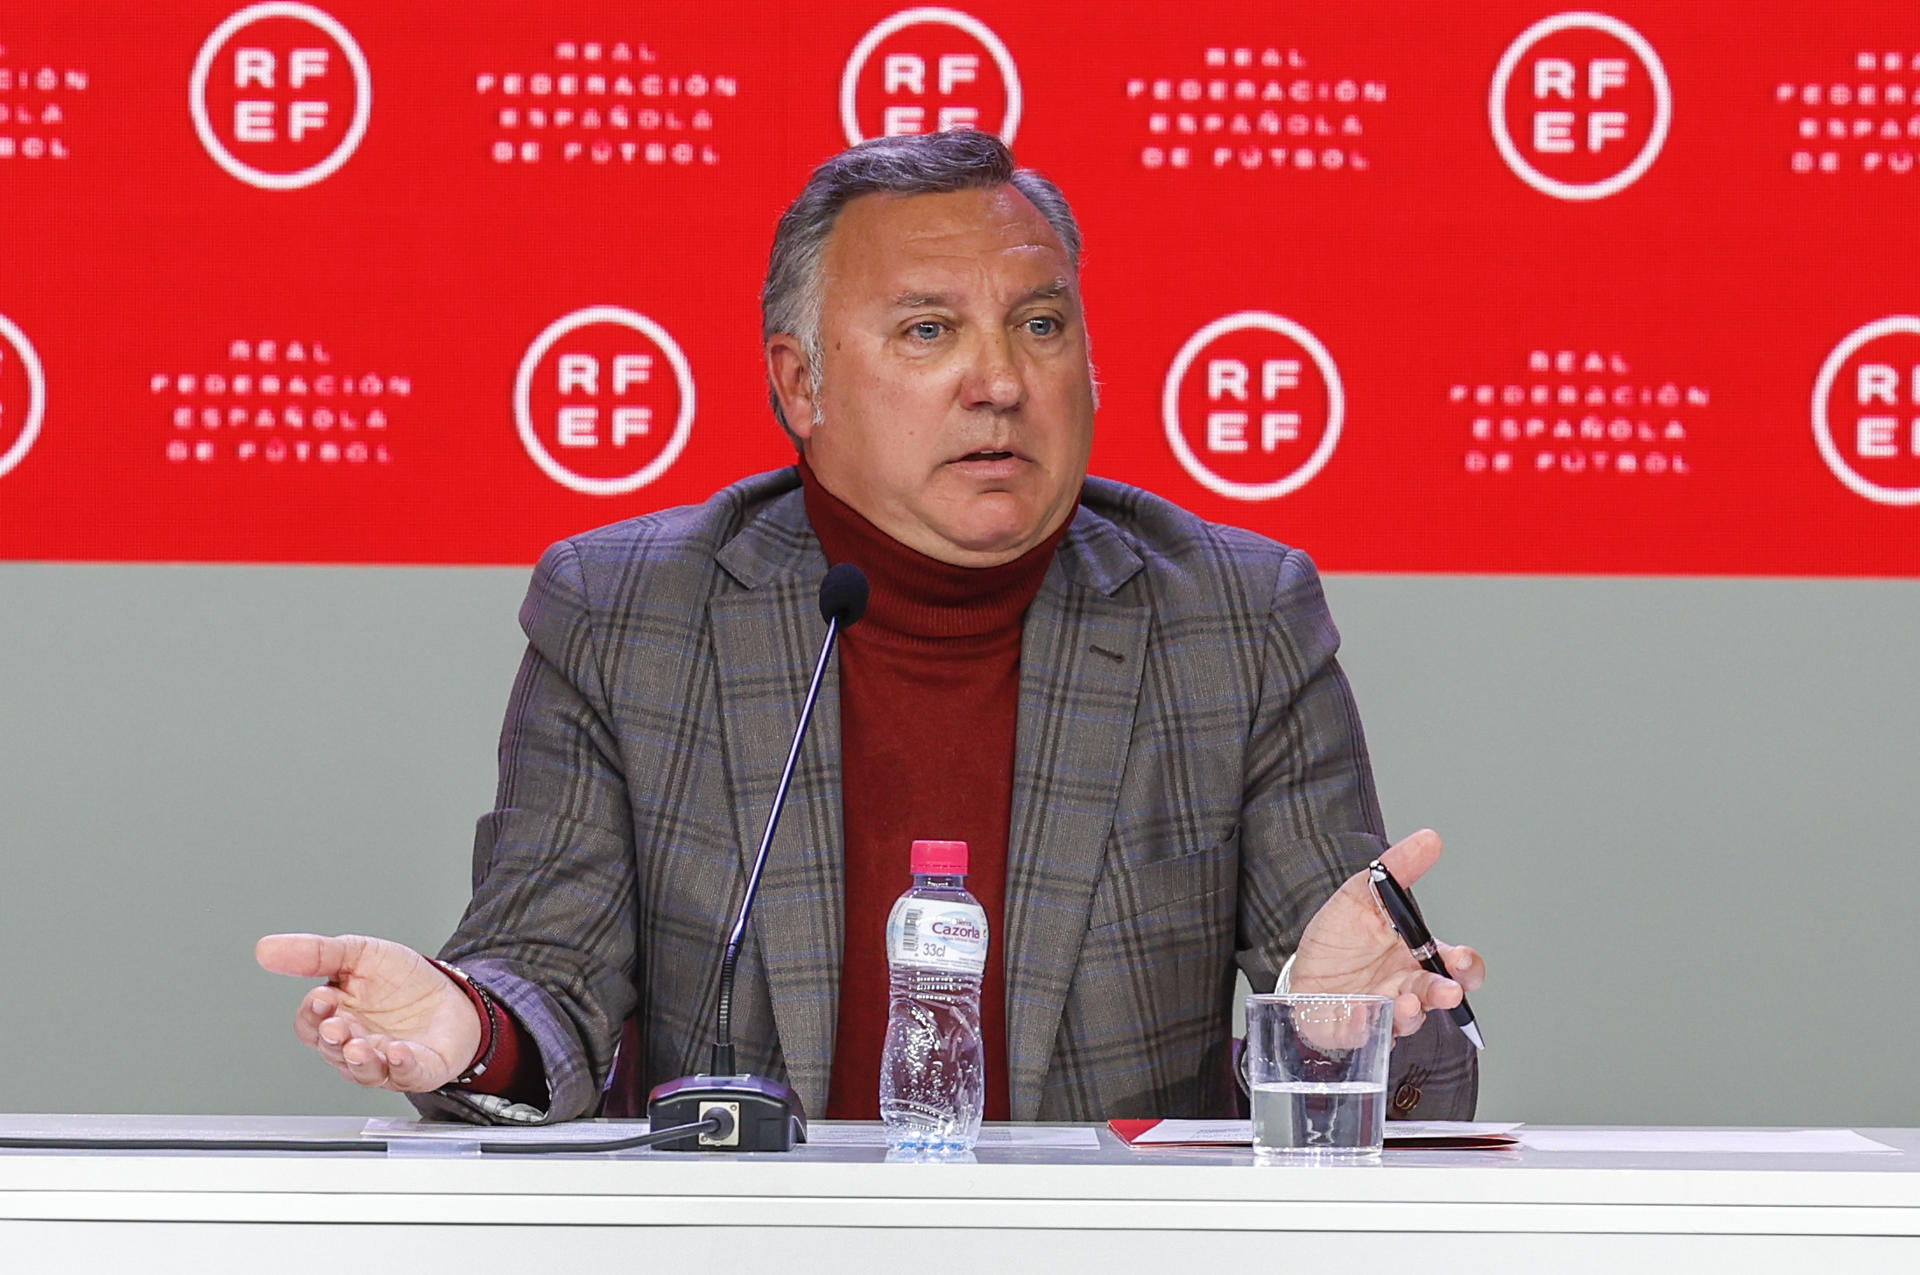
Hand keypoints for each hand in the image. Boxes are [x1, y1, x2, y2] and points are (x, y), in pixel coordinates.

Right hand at [255, 933, 482, 1092]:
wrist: (452, 993)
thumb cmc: (401, 980)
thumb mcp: (359, 954)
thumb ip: (316, 953)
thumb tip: (265, 948)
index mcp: (336, 1018)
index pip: (310, 1024)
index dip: (312, 1014)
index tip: (322, 996)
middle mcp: (355, 1044)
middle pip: (332, 1050)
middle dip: (333, 1039)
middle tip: (337, 1026)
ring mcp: (385, 1061)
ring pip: (363, 1070)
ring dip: (359, 1059)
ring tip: (359, 1045)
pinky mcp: (418, 1069)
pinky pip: (405, 1074)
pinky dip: (400, 1066)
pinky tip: (398, 1051)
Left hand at [1290, 829, 1485, 1037]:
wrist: (1301, 968)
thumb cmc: (1340, 937)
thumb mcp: (1362, 893)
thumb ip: (1398, 868)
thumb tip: (1429, 839)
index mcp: (1416, 956)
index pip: (1456, 965)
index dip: (1465, 966)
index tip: (1461, 960)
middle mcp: (1408, 987)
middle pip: (1439, 995)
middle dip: (1445, 994)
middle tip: (1446, 991)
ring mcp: (1385, 1010)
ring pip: (1408, 1018)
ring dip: (1409, 1012)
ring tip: (1402, 1002)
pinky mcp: (1356, 1028)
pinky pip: (1366, 1032)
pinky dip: (1365, 1025)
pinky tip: (1360, 1011)